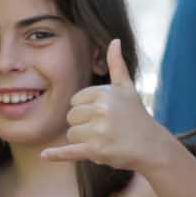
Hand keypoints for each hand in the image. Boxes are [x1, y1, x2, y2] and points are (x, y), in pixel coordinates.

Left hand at [44, 39, 174, 170]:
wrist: (151, 147)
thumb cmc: (136, 116)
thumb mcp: (127, 88)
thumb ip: (117, 65)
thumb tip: (114, 40)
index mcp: (105, 93)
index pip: (75, 101)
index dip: (86, 110)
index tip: (104, 115)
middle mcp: (102, 110)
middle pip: (71, 117)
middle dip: (83, 125)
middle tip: (105, 130)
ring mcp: (99, 131)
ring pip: (71, 134)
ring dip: (83, 140)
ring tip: (104, 140)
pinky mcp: (96, 150)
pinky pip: (70, 151)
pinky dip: (57, 155)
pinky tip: (44, 155)